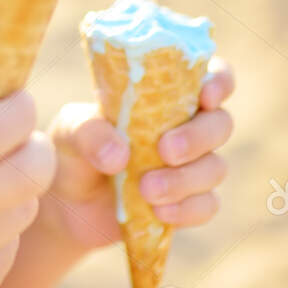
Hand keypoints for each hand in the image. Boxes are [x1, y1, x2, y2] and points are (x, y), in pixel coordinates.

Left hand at [38, 56, 235, 249]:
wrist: (66, 203)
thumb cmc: (74, 150)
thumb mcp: (69, 131)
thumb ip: (89, 132)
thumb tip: (120, 155)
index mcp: (166, 95)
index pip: (211, 76)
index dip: (219, 81)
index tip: (205, 95)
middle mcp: (187, 126)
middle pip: (221, 123)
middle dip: (198, 137)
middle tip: (165, 151)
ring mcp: (191, 166)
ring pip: (215, 168)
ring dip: (185, 179)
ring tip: (146, 189)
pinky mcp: (188, 202)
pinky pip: (207, 205)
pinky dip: (187, 209)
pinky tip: (159, 211)